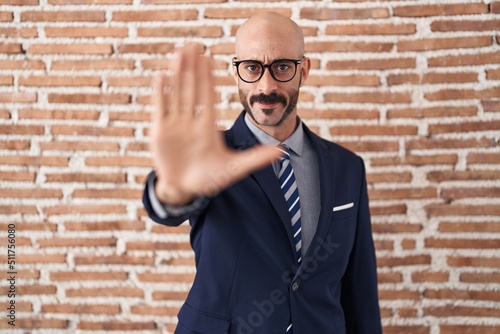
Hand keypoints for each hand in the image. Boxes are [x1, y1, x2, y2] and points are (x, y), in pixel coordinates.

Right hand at [150, 44, 281, 204]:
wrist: (184, 190)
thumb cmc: (208, 179)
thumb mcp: (234, 168)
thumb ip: (257, 159)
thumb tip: (282, 151)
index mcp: (208, 127)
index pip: (209, 96)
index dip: (209, 78)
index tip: (210, 59)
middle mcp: (191, 122)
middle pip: (193, 89)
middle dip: (193, 68)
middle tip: (193, 46)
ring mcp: (176, 125)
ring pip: (177, 94)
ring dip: (178, 74)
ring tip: (179, 54)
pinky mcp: (161, 132)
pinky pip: (161, 109)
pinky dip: (161, 93)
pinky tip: (161, 76)